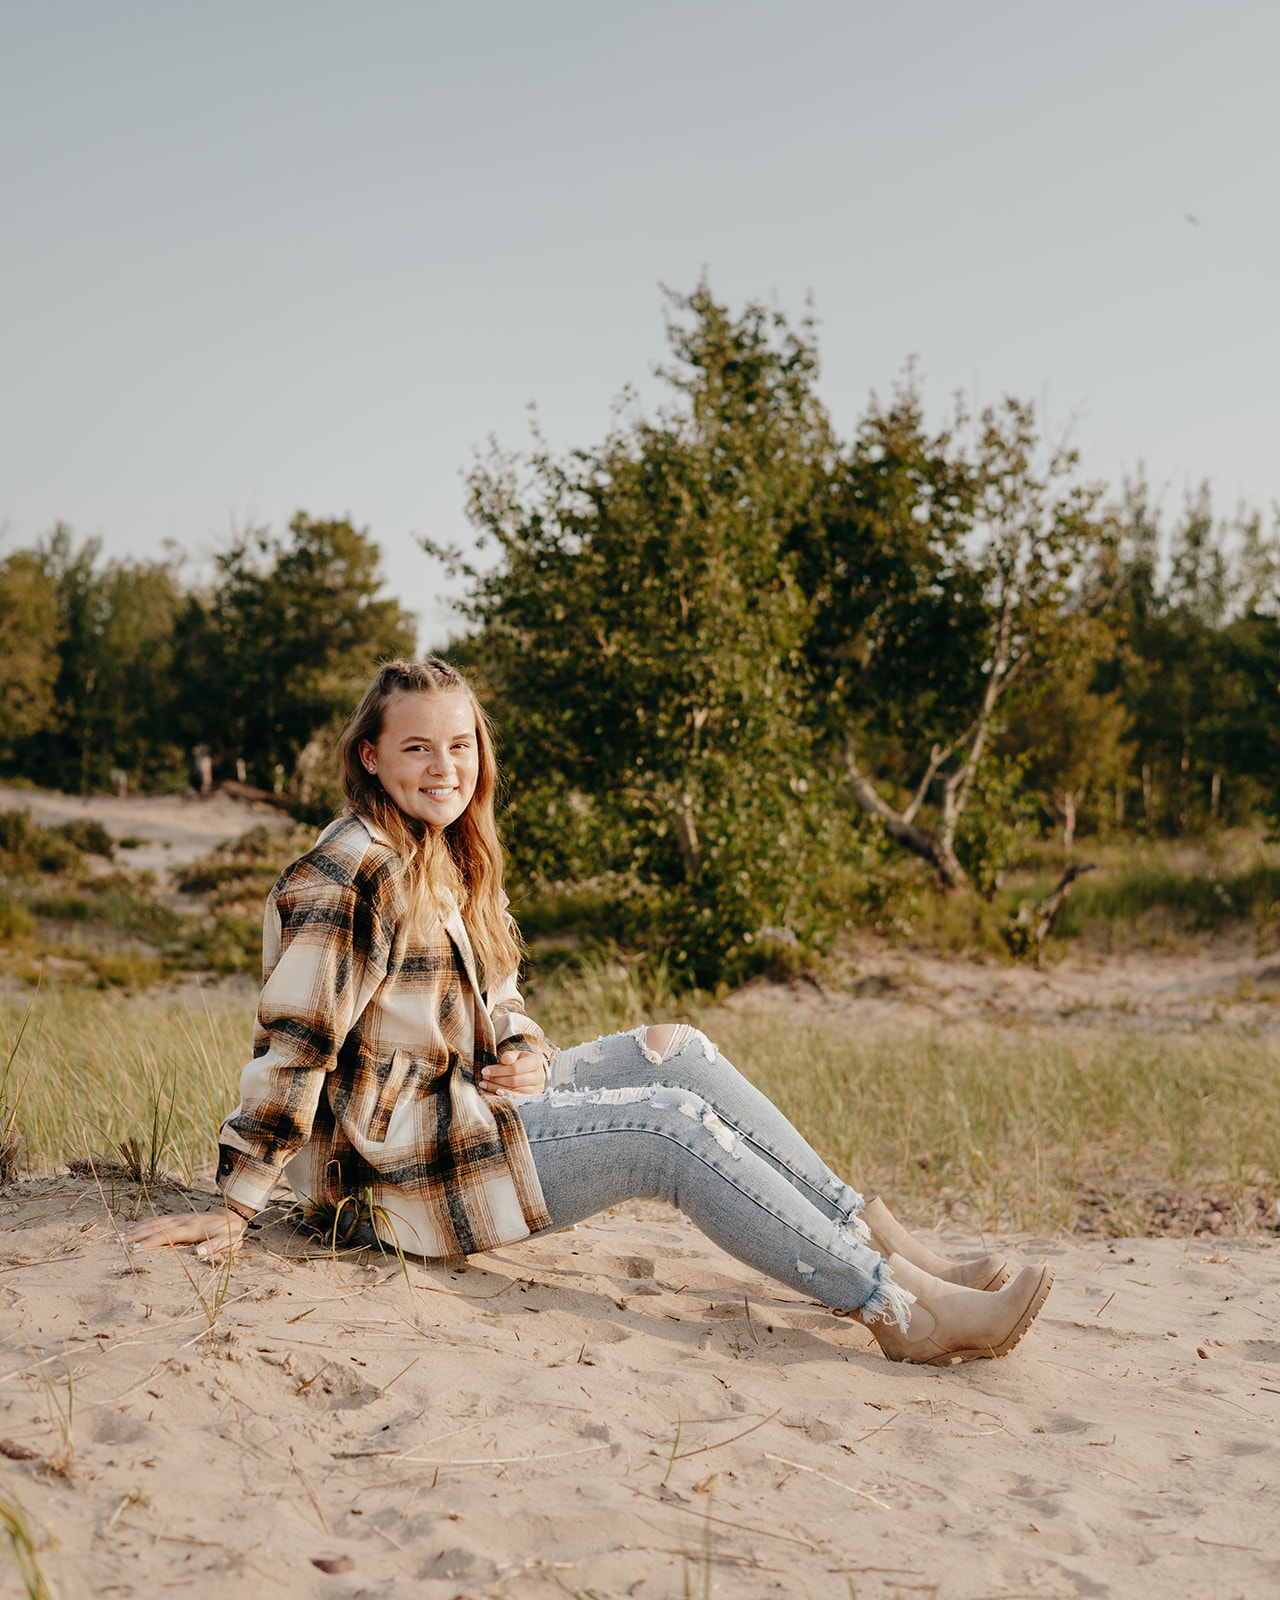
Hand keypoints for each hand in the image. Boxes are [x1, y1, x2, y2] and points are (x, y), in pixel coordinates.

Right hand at [121, 1210, 248, 1259]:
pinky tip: (133, 1228)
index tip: (133, 1249)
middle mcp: (181, 1222)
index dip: (149, 1242)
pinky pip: (157, 1220)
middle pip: (154, 1227)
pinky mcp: (178, 1218)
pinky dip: (143, 1223)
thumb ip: (213, 1247)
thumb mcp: (227, 1241)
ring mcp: (179, 1218)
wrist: (233, 1214)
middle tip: (116, 1243)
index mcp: (190, 1229)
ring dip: (135, 1229)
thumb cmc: (229, 1232)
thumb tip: (198, 1254)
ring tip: (118, 1236)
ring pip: (153, 1222)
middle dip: (135, 1235)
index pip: (165, 1236)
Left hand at [480, 1048, 547, 1097]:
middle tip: (484, 1078)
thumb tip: (505, 1059)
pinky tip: (495, 1093)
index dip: (498, 1070)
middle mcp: (539, 1076)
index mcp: (535, 1062)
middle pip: (514, 1081)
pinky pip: (517, 1099)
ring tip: (485, 1084)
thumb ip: (509, 1056)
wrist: (532, 1071)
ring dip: (497, 1088)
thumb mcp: (516, 1055)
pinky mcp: (533, 1098)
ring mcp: (537, 1089)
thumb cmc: (521, 1061)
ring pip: (514, 1091)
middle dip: (496, 1080)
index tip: (484, 1071)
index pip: (515, 1068)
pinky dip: (505, 1096)